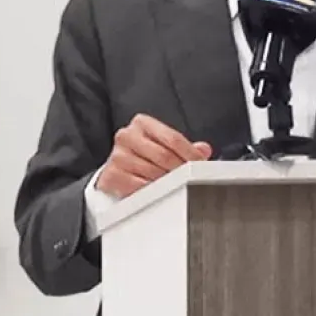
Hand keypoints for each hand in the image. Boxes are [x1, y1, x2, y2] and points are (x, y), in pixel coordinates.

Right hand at [95, 114, 211, 197]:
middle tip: (191, 180)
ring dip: (168, 183)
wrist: (118, 167)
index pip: (172, 138)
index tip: (201, 164)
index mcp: (142, 123)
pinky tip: (159, 193)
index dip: (190, 153)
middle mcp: (126, 136)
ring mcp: (117, 156)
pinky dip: (152, 192)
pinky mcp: (111, 175)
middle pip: (163, 156)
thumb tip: (204, 149)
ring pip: (152, 173)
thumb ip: (184, 146)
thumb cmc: (144, 154)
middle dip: (181, 170)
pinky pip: (138, 187)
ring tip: (176, 187)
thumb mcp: (163, 144)